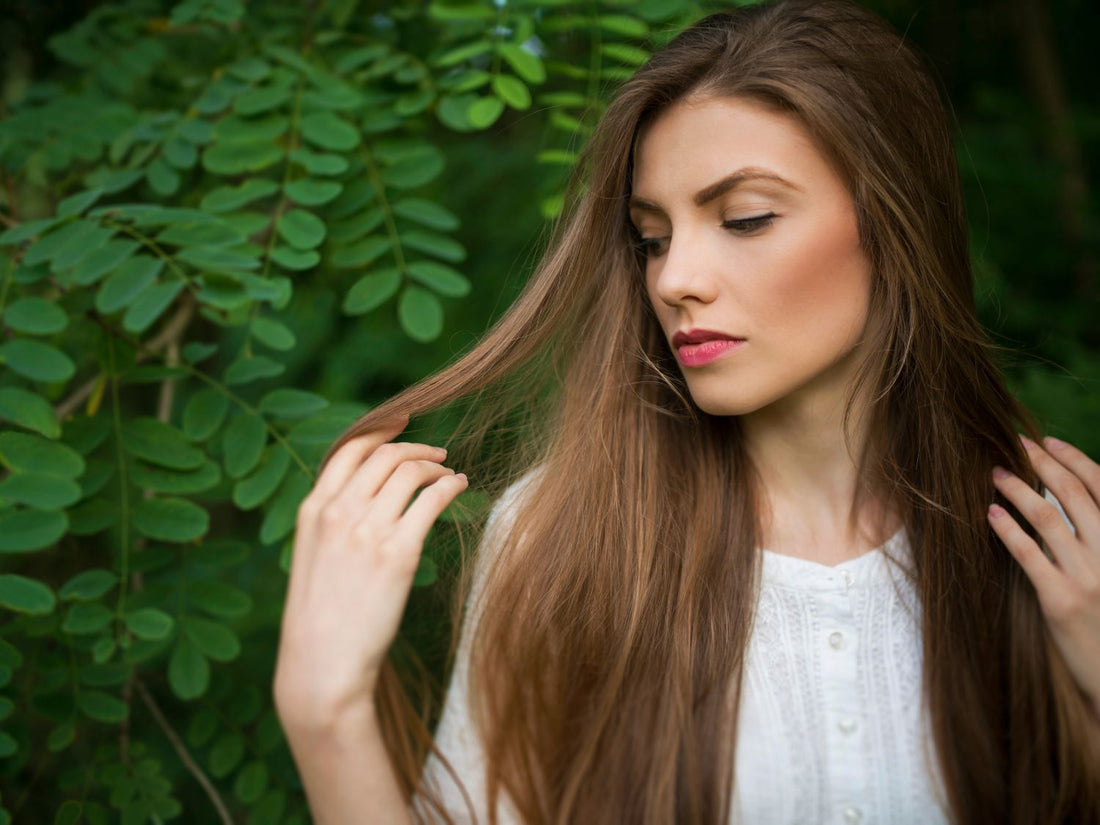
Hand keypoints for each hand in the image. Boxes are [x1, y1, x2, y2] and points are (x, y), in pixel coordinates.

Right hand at [273, 415, 468, 729]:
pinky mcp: (398, 554)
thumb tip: (368, 499)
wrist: (321, 665)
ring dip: (437, 467)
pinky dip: (451, 486)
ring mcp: (367, 531)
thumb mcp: (313, 559)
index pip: (349, 449)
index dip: (381, 429)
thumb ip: (334, 523)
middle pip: (386, 455)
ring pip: (411, 472)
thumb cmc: (321, 620)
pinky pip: (433, 500)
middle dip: (416, 447)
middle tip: (439, 454)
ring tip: (451, 476)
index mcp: (313, 509)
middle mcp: (338, 512)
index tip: (404, 420)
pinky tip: (460, 488)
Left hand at [988, 435, 1099, 715]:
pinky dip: (1008, 529)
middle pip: (1072, 493)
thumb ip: (1097, 539)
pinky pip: (1029, 554)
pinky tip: (990, 514)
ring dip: (1017, 488)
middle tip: (1013, 443)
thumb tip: (1068, 502)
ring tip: (994, 473)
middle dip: (1041, 462)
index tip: (1048, 441)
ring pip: (1047, 517)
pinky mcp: (1060, 601)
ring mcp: (1088, 577)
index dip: (1074, 459)